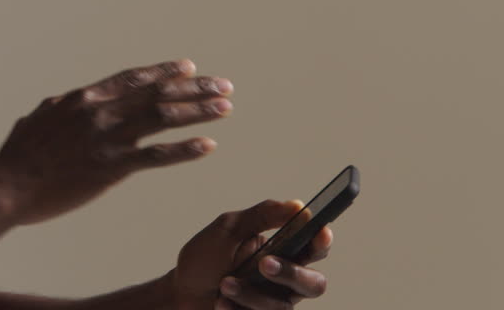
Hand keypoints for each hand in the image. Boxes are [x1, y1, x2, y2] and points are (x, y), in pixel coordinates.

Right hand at [0, 59, 231, 225]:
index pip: (133, 79)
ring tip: (225, 108)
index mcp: (84, 98)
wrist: (7, 186)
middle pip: (157, 93)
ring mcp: (107, 138)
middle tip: (222, 85)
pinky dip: (185, 149)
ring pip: (163, 117)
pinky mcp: (111, 167)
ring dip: (198, 111)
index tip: (188, 67)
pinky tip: (207, 146)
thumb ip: (61, 107)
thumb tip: (68, 100)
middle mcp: (100, 111)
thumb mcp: (40, 118)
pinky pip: (156, 156)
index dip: (163, 72)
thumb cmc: (19, 156)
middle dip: (194, 88)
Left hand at [173, 200, 332, 309]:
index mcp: (282, 251)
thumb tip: (298, 205)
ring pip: (281, 305)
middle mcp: (284, 279)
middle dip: (291, 274)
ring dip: (250, 293)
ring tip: (224, 284)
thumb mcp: (228, 229)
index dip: (323, 241)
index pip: (314, 246)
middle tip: (264, 265)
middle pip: (314, 284)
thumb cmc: (205, 259)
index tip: (320, 232)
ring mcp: (274, 303)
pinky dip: (236, 308)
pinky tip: (220, 302)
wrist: (180, 292)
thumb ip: (262, 215)